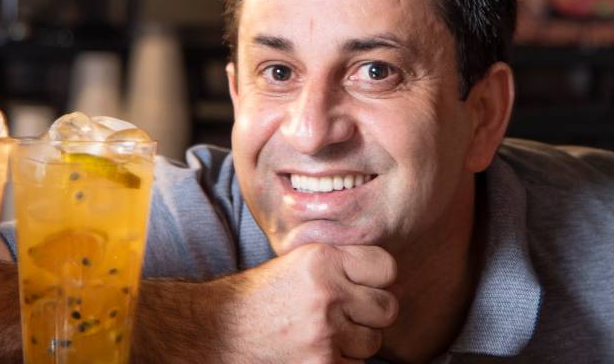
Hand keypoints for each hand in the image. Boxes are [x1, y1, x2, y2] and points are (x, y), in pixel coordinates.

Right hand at [223, 243, 398, 363]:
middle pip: (388, 308)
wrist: (218, 332)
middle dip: (372, 314)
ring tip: (323, 333)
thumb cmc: (262, 297)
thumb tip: (395, 283)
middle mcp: (327, 294)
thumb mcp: (298, 263)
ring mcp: (325, 334)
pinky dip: (340, 362)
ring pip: (373, 342)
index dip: (378, 278)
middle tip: (348, 315)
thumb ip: (342, 265)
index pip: (387, 267)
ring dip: (355, 342)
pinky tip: (315, 350)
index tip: (365, 285)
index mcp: (322, 260)